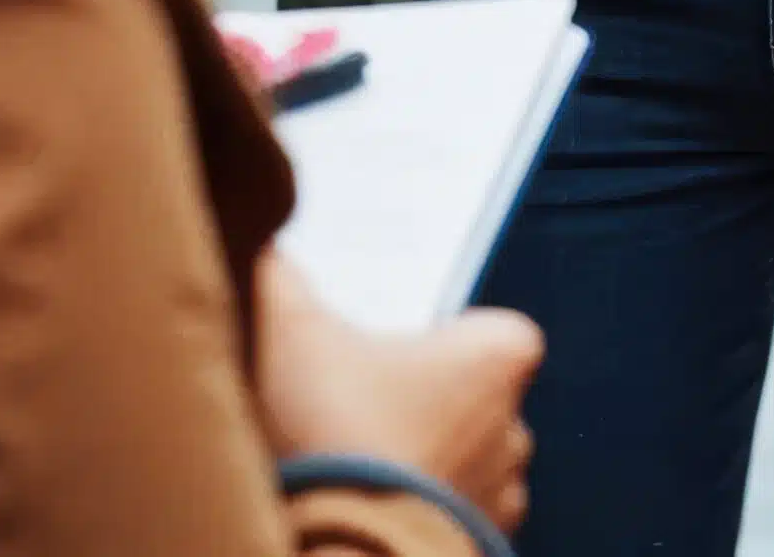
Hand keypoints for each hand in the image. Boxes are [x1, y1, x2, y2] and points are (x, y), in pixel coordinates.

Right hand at [255, 253, 542, 537]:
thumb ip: (278, 279)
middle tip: (366, 414)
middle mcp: (513, 429)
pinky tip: (372, 510)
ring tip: (363, 471)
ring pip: (471, 470)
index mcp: (496, 357)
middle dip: (432, 409)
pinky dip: (424, 518)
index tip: (401, 354)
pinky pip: (457, 528)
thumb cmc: (331, 435)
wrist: (336, 553)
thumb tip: (260, 247)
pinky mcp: (478, 555)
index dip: (449, 342)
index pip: (497, 335)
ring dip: (428, 470)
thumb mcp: (290, 334)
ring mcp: (499, 502)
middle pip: (480, 403)